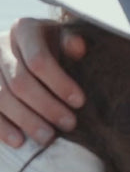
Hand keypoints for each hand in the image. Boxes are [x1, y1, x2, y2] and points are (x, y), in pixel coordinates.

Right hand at [0, 18, 85, 147]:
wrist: (21, 46)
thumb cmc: (50, 43)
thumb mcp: (62, 37)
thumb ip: (70, 41)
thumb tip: (78, 48)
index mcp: (24, 29)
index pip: (40, 60)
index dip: (60, 83)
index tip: (80, 102)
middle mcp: (0, 46)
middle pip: (20, 83)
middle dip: (47, 106)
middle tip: (69, 124)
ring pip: (1, 98)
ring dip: (26, 120)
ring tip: (47, 138)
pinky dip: (1, 128)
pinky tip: (18, 141)